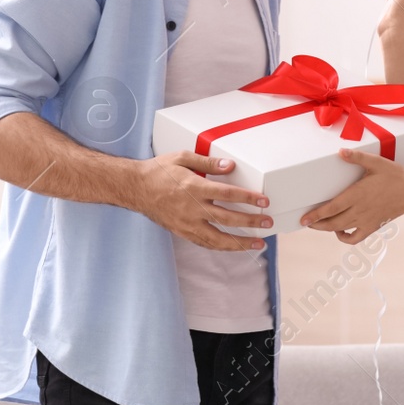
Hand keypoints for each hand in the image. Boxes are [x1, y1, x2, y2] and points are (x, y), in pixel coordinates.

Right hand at [133, 151, 271, 251]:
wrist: (135, 188)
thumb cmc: (158, 170)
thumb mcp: (182, 157)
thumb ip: (207, 162)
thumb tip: (229, 165)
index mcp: (194, 188)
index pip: (227, 195)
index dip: (248, 199)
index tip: (263, 201)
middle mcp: (192, 209)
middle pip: (228, 219)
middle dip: (251, 222)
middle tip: (268, 222)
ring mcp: (187, 224)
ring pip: (218, 239)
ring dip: (241, 242)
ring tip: (259, 244)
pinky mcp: (182, 232)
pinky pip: (205, 243)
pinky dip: (222, 246)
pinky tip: (234, 247)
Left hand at [299, 147, 403, 244]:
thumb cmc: (394, 176)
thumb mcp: (376, 162)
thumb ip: (357, 157)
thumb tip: (341, 151)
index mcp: (357, 195)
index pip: (331, 208)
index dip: (316, 215)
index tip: (304, 219)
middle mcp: (359, 210)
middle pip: (332, 223)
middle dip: (317, 224)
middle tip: (306, 222)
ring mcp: (365, 221)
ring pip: (341, 230)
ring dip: (327, 229)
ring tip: (318, 225)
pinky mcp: (372, 226)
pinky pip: (355, 238)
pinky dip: (345, 238)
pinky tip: (340, 231)